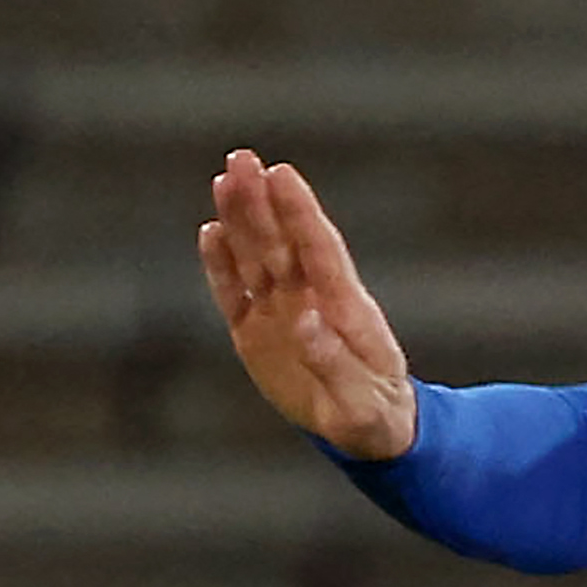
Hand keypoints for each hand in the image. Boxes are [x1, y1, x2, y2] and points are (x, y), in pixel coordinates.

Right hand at [197, 149, 418, 459]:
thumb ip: (333, 360)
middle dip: (261, 202)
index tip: (282, 174)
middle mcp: (311, 299)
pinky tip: (211, 231)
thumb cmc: (375, 413)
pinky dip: (221, 265)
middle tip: (241, 158)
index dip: (300, 212)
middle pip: (282, 242)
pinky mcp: (257, 333)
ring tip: (225, 178)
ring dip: (241, 220)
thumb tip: (307, 319)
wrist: (368, 428)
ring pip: (256, 257)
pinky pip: (234, 293)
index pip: (319, 249)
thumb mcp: (360, 399)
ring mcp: (282, 312)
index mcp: (345, 308)